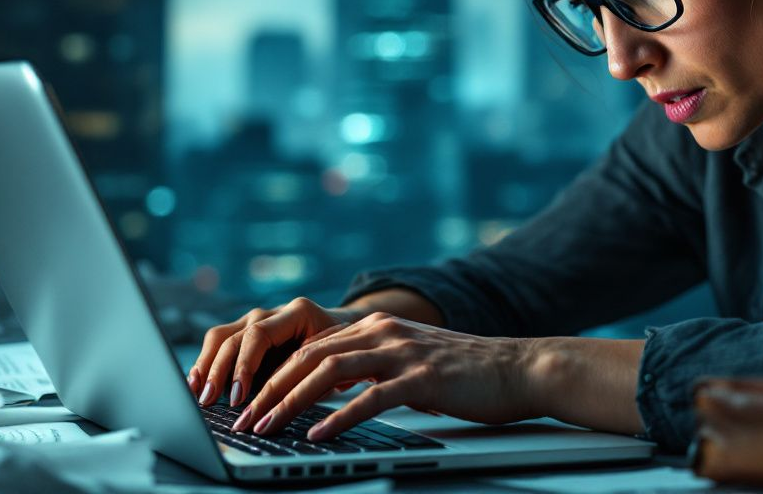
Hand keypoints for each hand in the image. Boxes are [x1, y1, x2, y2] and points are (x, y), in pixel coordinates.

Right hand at [187, 297, 366, 407]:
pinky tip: (196, 384)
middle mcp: (270, 312)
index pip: (259, 335)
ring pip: (220, 337)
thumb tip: (278, 404)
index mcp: (296, 312)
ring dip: (205, 366)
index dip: (244, 366)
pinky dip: (206, 363)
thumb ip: (306, 376)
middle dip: (219, 371)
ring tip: (197, 393)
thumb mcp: (331, 360)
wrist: (343, 328)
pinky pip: (219, 343)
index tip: (238, 396)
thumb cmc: (340, 349)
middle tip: (210, 400)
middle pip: (233, 336)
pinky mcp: (245, 332)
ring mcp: (255, 319)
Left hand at [228, 312, 539, 441]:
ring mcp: (402, 352)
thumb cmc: (465, 374)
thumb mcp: (408, 362)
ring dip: (292, 402)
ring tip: (267, 427)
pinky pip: (370, 398)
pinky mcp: (422, 378)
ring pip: (330, 373)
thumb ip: (371, 369)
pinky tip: (318, 435)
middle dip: (270, 389)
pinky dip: (338, 417)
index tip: (249, 403)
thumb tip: (329, 394)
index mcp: (376, 327)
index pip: (310, 348)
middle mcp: (383, 332)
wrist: (519, 368)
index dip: (274, 375)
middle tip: (244, 419)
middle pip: (310, 357)